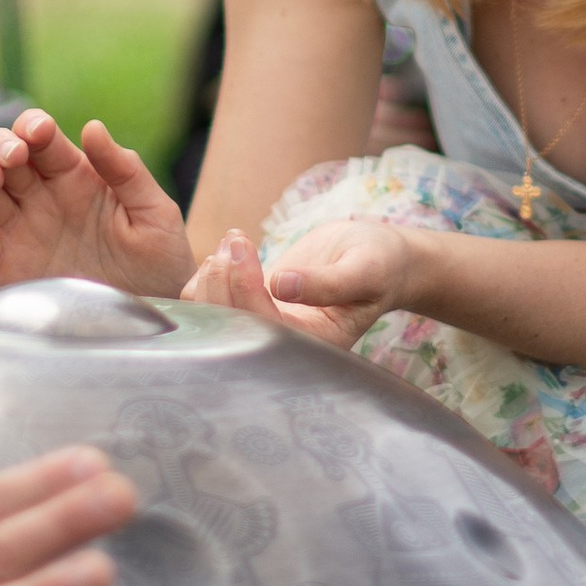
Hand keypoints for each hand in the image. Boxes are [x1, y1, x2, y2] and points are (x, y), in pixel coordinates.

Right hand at [0, 109, 191, 296]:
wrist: (155, 313)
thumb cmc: (160, 259)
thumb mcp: (154, 211)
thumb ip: (126, 170)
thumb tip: (92, 127)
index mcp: (75, 176)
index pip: (40, 138)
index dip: (31, 126)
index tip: (40, 131)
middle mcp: (42, 200)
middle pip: (0, 157)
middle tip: (14, 156)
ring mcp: (23, 235)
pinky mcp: (10, 273)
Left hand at [189, 218, 415, 353]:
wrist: (377, 258)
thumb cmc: (379, 264)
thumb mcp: (365, 269)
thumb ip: (329, 282)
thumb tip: (282, 284)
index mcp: (314, 346)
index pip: (262, 328)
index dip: (244, 289)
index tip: (243, 246)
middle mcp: (285, 345)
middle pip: (230, 328)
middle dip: (221, 281)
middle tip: (235, 239)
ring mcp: (265, 327)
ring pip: (215, 318)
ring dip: (210, 277)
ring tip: (233, 240)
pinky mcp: (253, 308)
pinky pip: (213, 305)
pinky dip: (206, 279)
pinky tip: (225, 251)